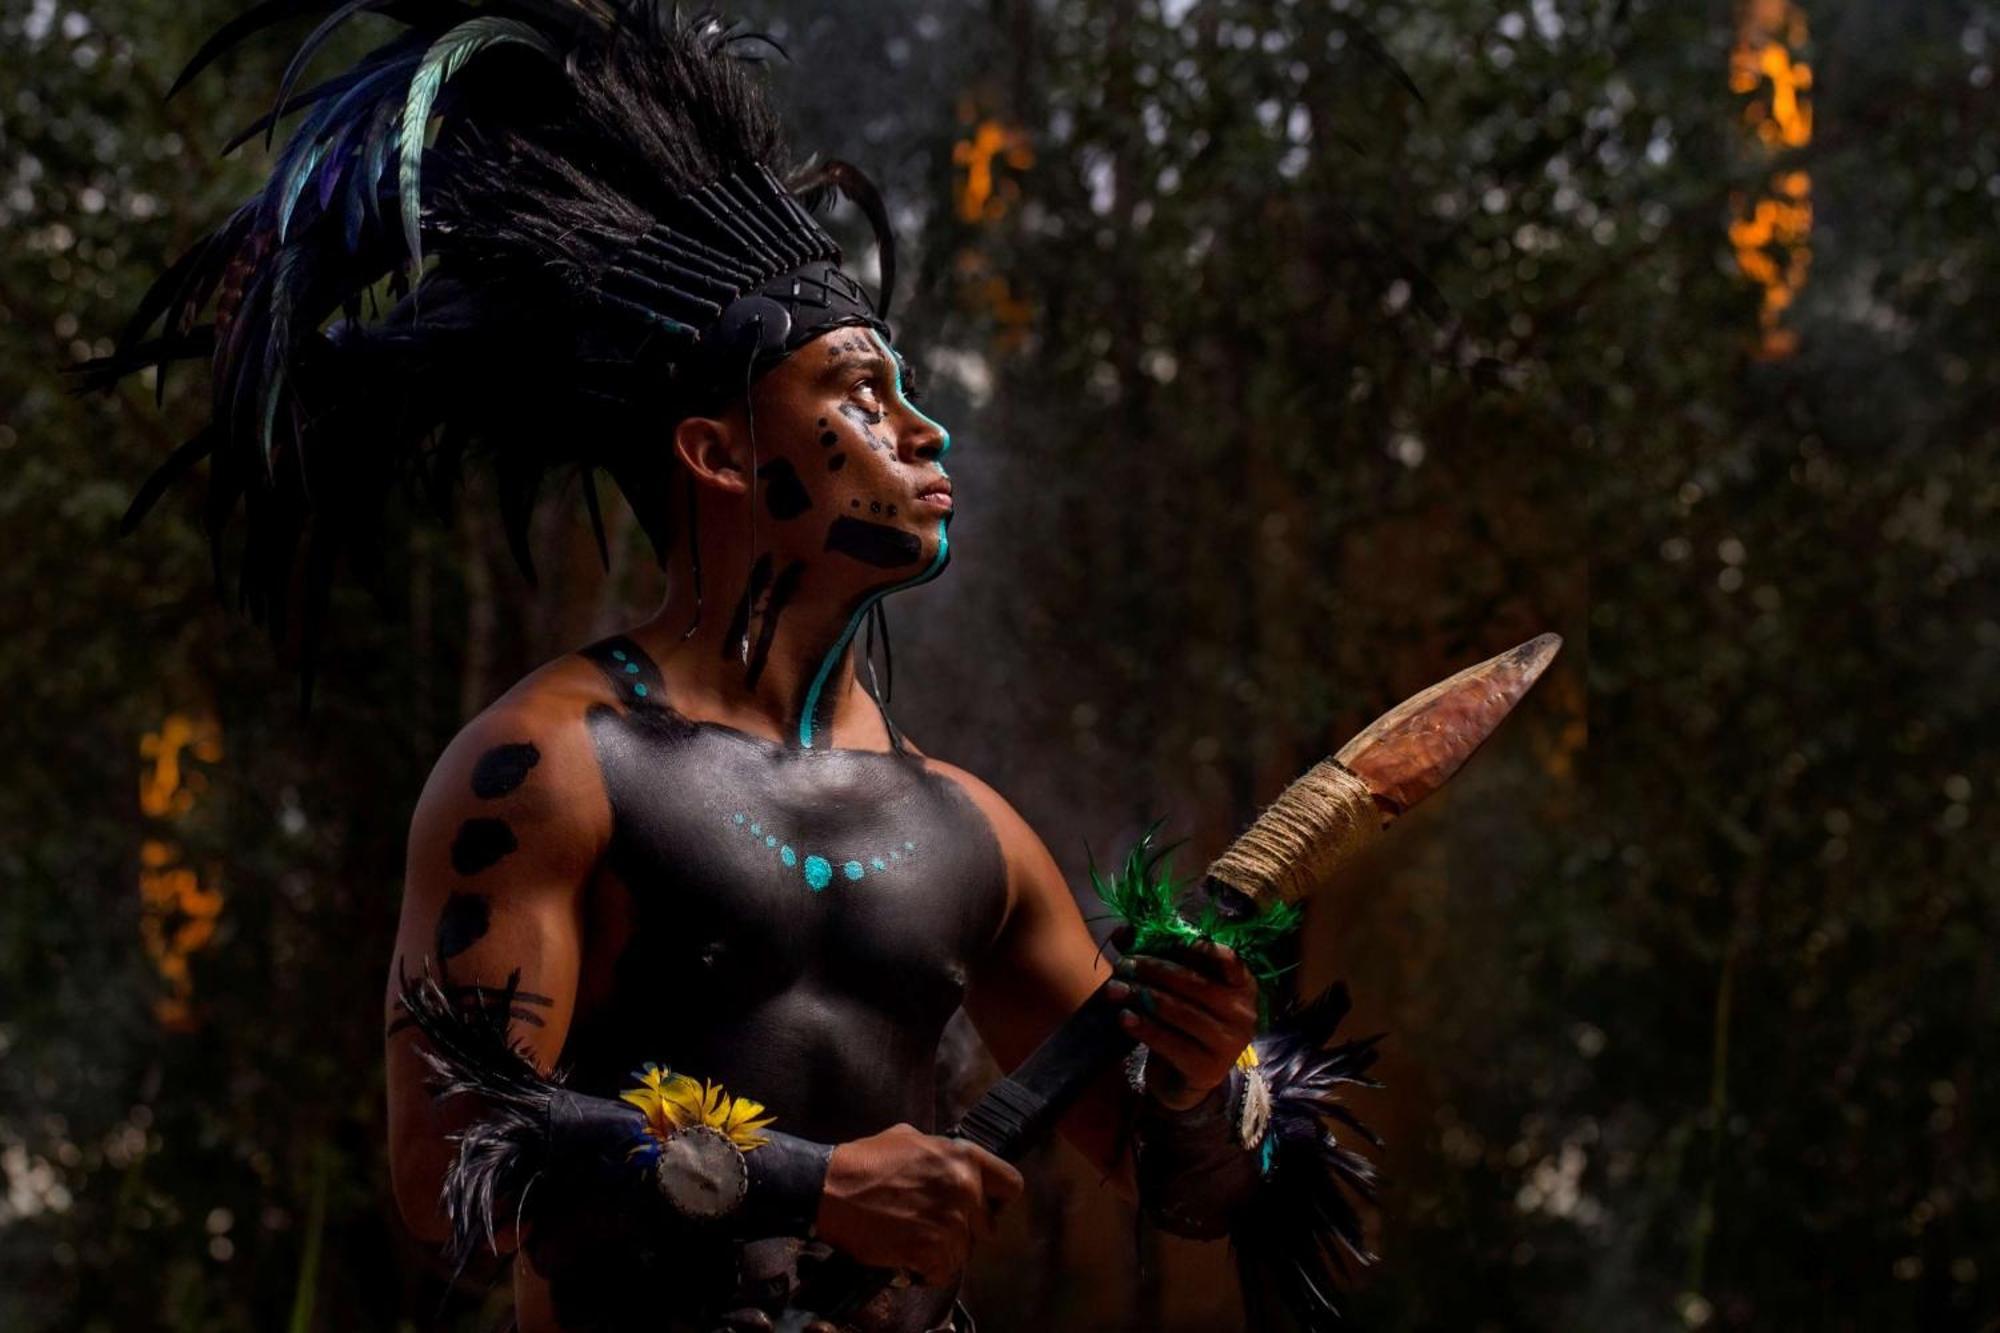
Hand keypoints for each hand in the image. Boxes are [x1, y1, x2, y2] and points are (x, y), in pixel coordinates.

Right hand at [813, 1123, 1024, 1287]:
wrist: (830, 1189)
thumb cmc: (866, 1161)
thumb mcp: (911, 1138)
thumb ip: (943, 1153)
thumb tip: (954, 1164)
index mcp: (964, 1158)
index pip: (1011, 1185)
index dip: (996, 1199)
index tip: (983, 1206)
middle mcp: (965, 1190)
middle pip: (987, 1226)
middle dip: (966, 1229)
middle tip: (936, 1226)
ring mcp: (949, 1223)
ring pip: (964, 1252)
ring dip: (944, 1251)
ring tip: (916, 1240)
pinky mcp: (929, 1251)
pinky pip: (943, 1272)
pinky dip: (928, 1271)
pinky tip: (909, 1257)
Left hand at [1107, 941, 1258, 1110]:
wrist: (1184, 1078)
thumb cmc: (1183, 1023)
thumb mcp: (1176, 988)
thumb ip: (1156, 956)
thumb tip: (1123, 930)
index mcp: (1242, 985)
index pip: (1230, 961)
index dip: (1203, 948)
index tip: (1172, 940)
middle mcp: (1242, 1013)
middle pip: (1196, 984)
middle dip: (1155, 970)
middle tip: (1125, 964)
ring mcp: (1228, 1043)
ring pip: (1181, 1012)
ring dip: (1143, 997)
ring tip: (1115, 989)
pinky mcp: (1207, 1069)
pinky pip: (1171, 1042)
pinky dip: (1144, 1027)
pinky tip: (1124, 1017)